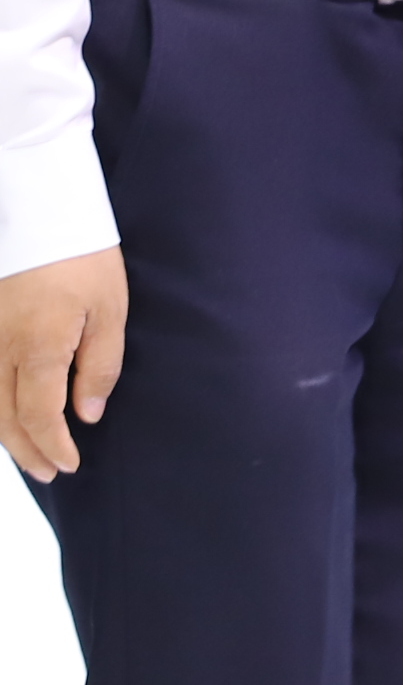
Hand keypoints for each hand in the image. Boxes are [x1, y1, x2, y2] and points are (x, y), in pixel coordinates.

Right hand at [0, 245, 126, 480]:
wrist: (40, 211)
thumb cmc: (82, 257)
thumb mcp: (110, 310)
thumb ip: (99, 366)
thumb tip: (87, 415)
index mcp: (37, 346)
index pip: (38, 415)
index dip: (53, 446)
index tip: (71, 464)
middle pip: (3, 418)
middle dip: (27, 451)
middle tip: (50, 473)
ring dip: (6, 434)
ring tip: (31, 455)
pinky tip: (10, 417)